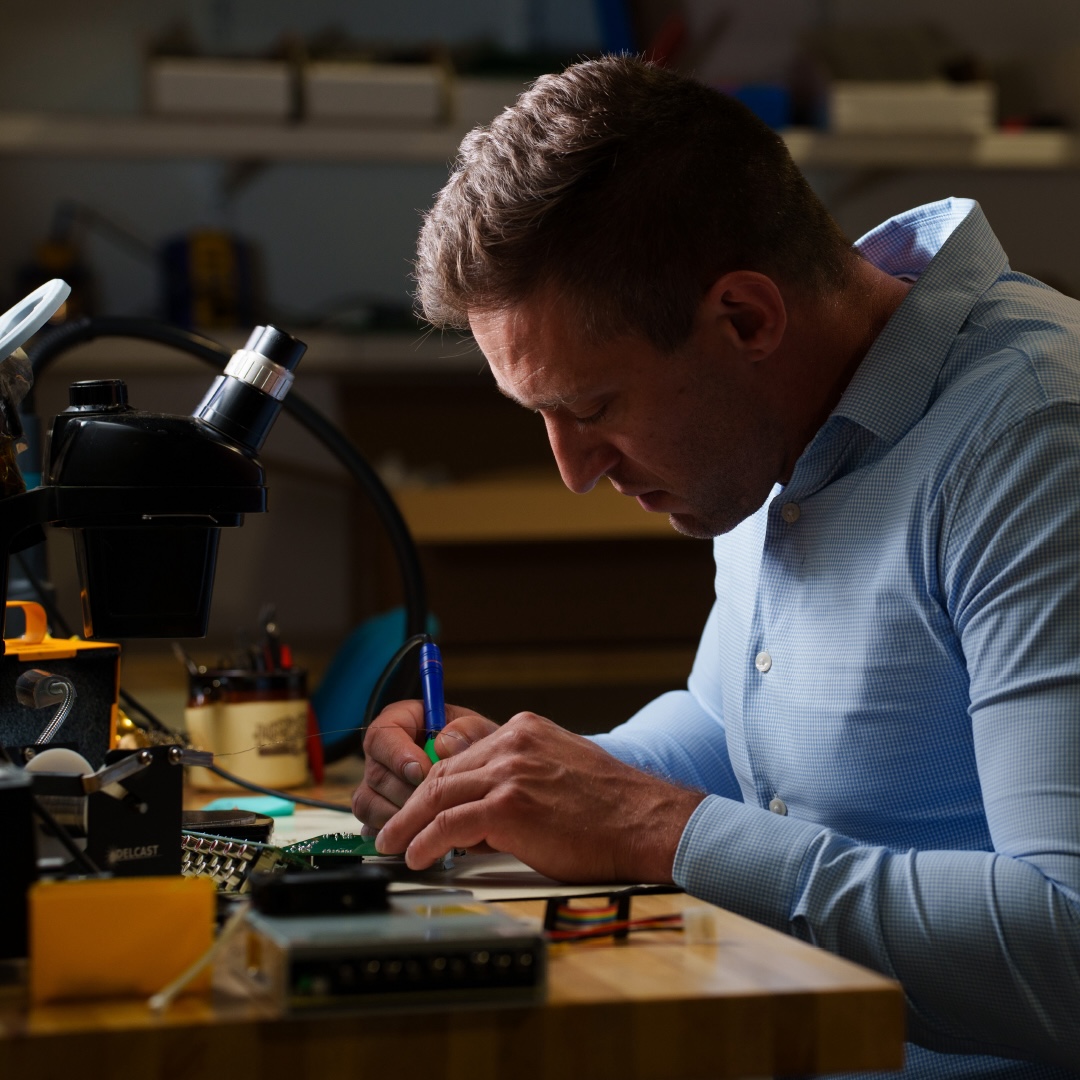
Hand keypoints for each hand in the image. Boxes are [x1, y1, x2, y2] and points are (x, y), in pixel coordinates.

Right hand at [351, 698, 497, 831]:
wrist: (484, 776)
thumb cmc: (477, 748)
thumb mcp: (480, 731)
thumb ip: (468, 730)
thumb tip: (444, 743)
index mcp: (400, 722)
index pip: (381, 736)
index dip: (398, 756)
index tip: (423, 772)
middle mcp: (382, 754)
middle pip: (375, 774)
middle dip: (405, 793)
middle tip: (434, 803)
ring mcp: (376, 786)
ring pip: (368, 804)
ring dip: (400, 817)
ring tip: (431, 820)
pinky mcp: (378, 813)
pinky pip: (372, 827)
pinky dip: (394, 835)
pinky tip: (419, 836)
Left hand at [374, 710, 705, 882]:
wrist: (645, 821)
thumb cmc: (609, 808)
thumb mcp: (557, 770)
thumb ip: (516, 777)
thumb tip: (476, 813)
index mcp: (523, 730)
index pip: (460, 756)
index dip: (431, 785)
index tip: (417, 804)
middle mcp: (512, 742)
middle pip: (442, 773)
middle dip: (411, 804)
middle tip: (392, 828)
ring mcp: (509, 772)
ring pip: (438, 795)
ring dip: (409, 825)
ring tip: (393, 845)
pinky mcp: (508, 805)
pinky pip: (450, 824)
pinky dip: (426, 841)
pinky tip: (419, 856)